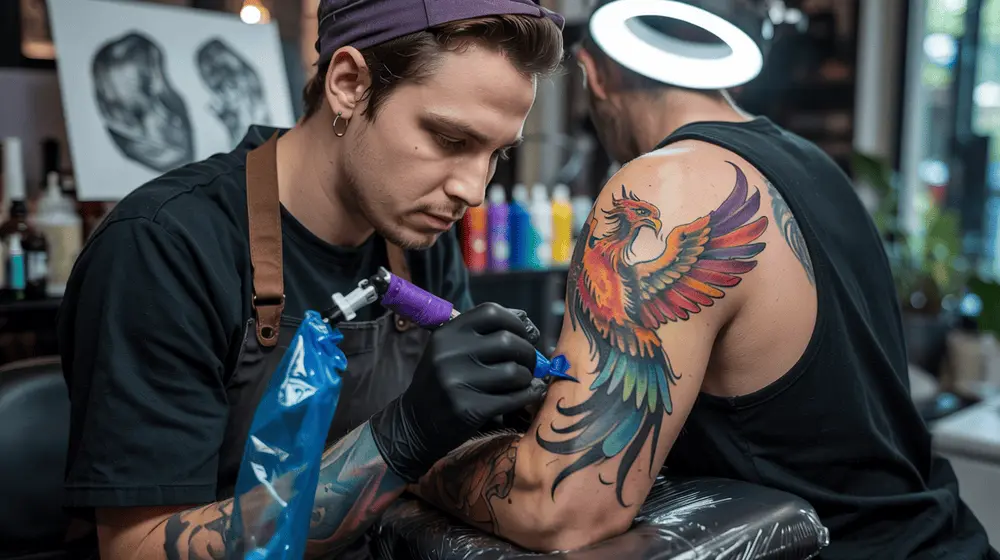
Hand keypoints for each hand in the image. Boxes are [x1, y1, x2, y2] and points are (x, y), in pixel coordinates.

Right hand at [369, 303, 541, 481]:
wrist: (414, 424)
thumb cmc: (441, 383)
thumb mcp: (451, 351)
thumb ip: (483, 335)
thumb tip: (529, 324)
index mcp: (447, 334)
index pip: (491, 312)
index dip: (516, 322)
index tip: (525, 335)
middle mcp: (450, 354)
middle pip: (508, 342)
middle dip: (528, 353)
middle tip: (529, 363)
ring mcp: (457, 382)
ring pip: (514, 371)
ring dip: (527, 377)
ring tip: (523, 382)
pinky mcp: (468, 409)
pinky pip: (513, 398)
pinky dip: (529, 394)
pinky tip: (529, 394)